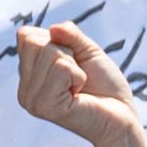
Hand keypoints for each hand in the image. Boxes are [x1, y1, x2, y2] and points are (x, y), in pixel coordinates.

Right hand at [17, 19, 146, 146]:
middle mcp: (24, 90)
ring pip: (50, 53)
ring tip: (80, 87)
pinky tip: (79, 95)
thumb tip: (53, 29)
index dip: (57, 41)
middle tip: (79, 77)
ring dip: (74, 67)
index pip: (26, 36)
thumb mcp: (87, 50)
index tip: (72, 64)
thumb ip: (69, 34)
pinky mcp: (45, 106)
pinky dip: (78, 76)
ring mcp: (32, 100)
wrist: (122, 118)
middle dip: (66, 52)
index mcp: (28, 76)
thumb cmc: (106, 86)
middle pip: (35, 42)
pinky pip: (61, 68)